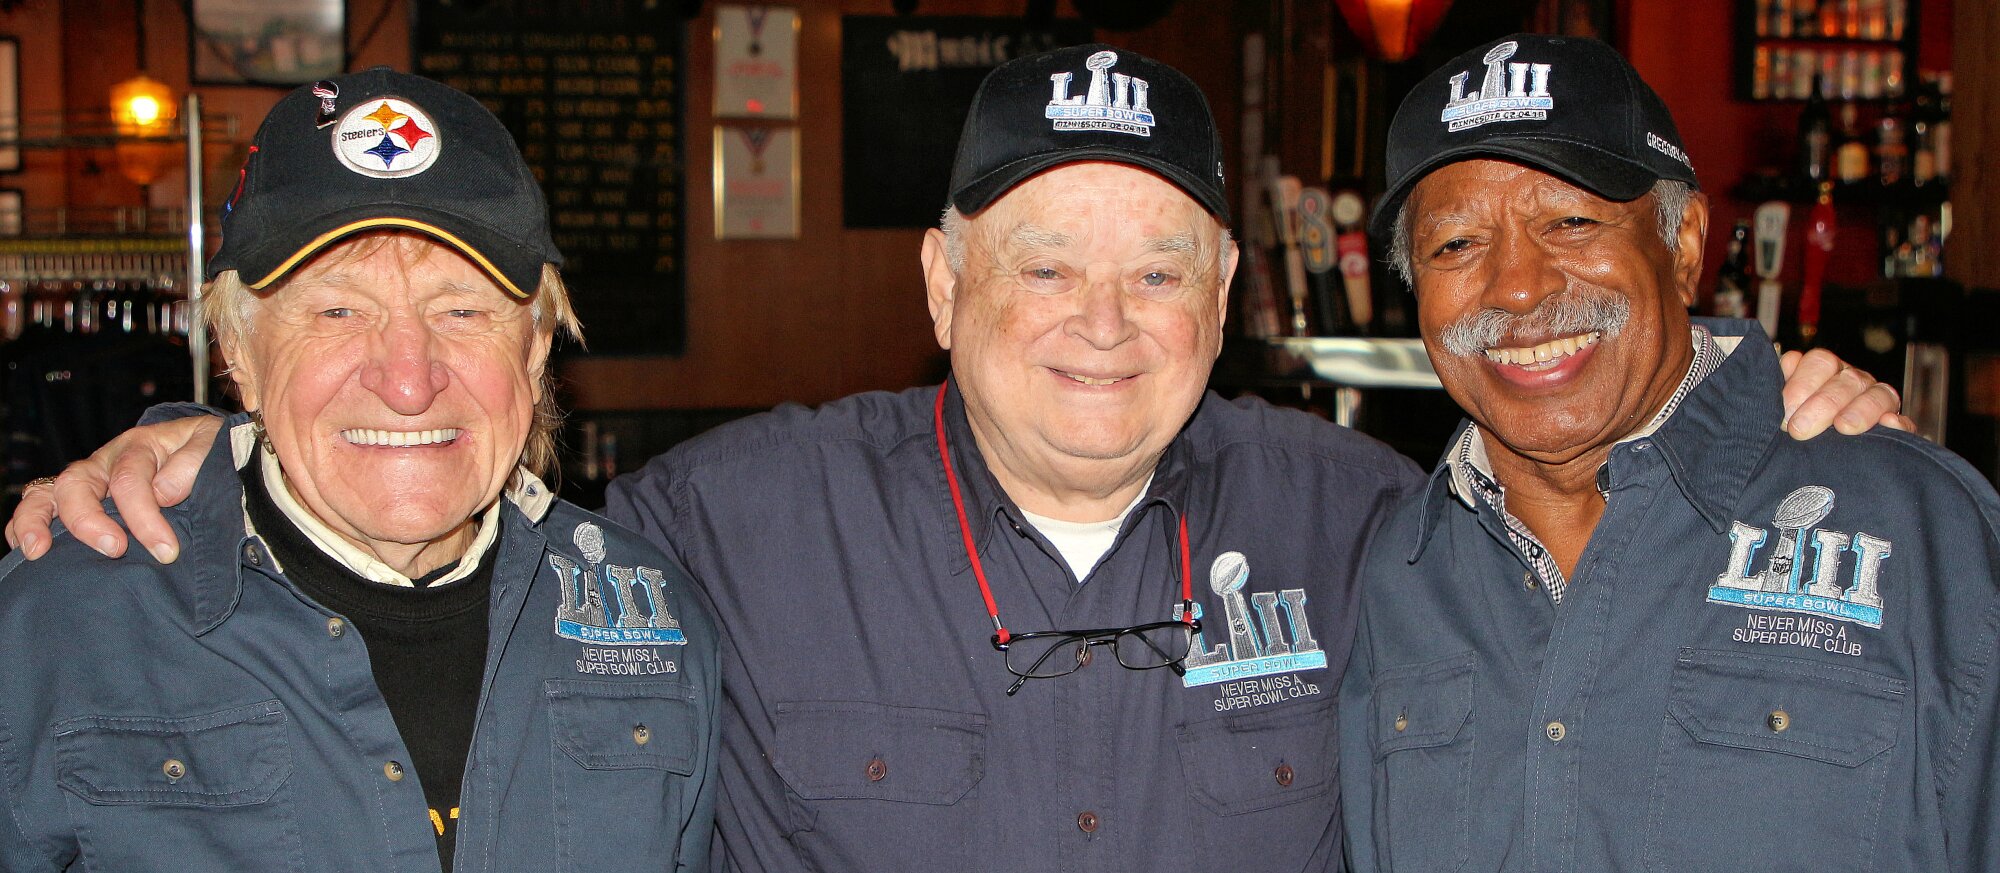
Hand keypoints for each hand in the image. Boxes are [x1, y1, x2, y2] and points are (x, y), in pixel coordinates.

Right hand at [5, 416, 222, 561]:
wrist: (204, 445)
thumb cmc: (207, 448)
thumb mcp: (212, 443)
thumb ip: (193, 463)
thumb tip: (163, 493)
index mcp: (138, 446)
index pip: (130, 480)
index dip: (145, 518)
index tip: (166, 550)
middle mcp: (104, 462)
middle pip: (78, 484)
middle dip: (91, 521)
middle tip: (115, 550)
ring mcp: (87, 480)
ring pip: (48, 492)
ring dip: (38, 521)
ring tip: (39, 551)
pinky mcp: (79, 498)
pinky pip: (41, 506)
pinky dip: (26, 525)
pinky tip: (29, 550)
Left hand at [1779, 348, 1913, 438]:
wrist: (1816, 465)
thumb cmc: (1793, 429)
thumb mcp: (1784, 409)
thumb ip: (1782, 392)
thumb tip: (1786, 367)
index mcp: (1824, 371)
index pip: (1820, 362)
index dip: (1802, 384)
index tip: (1786, 412)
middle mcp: (1852, 381)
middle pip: (1848, 380)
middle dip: (1824, 403)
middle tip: (1801, 429)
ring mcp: (1877, 401)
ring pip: (1879, 395)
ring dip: (1861, 410)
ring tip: (1844, 427)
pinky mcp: (1896, 427)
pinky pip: (1904, 421)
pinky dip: (1898, 423)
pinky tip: (1888, 424)